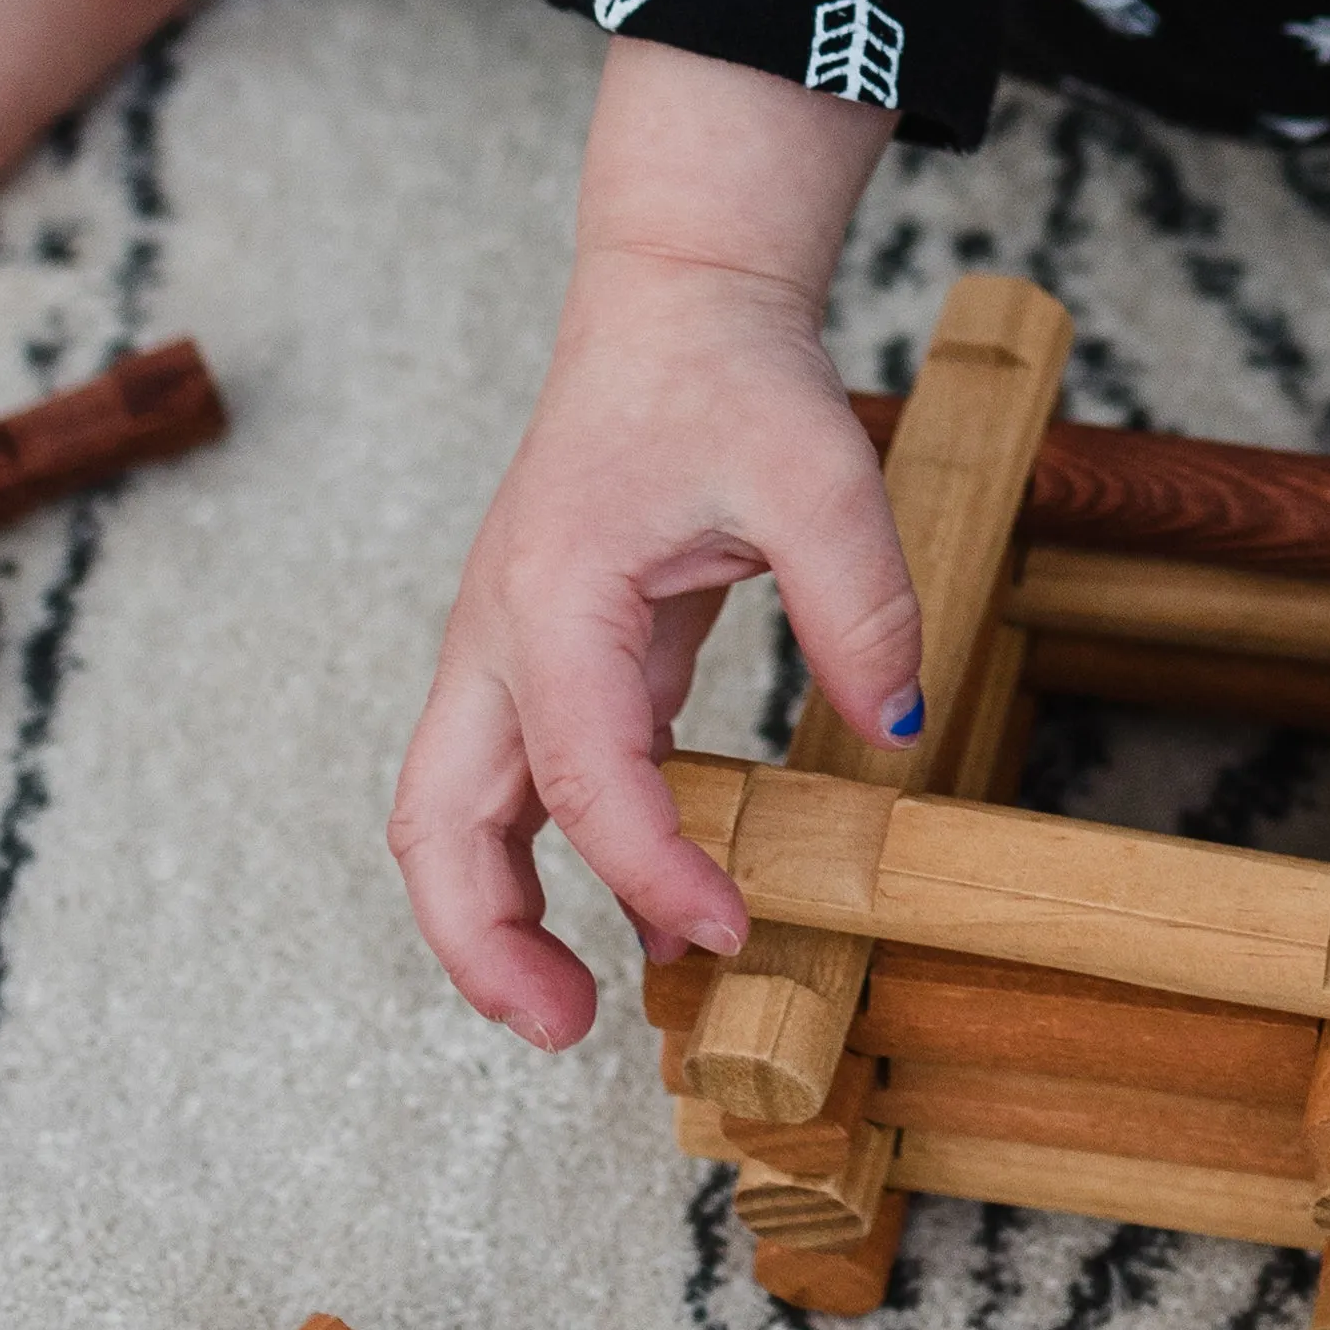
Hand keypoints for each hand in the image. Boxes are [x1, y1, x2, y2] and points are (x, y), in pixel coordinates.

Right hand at [389, 40, 905, 1046]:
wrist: (676, 302)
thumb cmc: (728, 375)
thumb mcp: (820, 473)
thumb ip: (860, 603)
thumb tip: (894, 729)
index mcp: (556, 596)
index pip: (583, 775)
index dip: (648, 871)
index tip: (727, 930)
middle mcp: (501, 635)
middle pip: (436, 826)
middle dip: (481, 941)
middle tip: (564, 1026)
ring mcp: (506, 650)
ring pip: (448, 814)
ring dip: (487, 916)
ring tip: (568, 1004)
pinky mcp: (542, 658)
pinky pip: (511, 783)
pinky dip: (538, 859)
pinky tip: (628, 897)